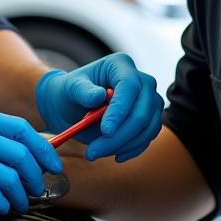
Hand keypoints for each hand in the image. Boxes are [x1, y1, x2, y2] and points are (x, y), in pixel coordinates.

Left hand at [35, 53, 162, 162]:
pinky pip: (148, 136)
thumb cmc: (70, 93)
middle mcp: (141, 80)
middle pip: (142, 111)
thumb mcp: (69, 89)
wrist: (74, 106)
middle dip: (119, 136)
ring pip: (147, 127)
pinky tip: (114, 154)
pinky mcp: (151, 118)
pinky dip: (132, 149)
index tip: (106, 131)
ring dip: (123, 146)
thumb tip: (99, 96)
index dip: (120, 111)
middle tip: (93, 152)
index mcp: (120, 65)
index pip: (129, 87)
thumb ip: (82, 91)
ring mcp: (149, 99)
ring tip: (96, 153)